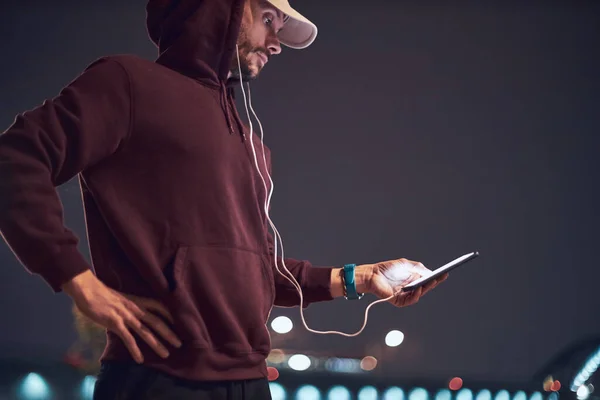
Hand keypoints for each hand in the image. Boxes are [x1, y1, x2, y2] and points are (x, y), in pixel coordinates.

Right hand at [62, 270, 181, 363]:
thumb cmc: (103, 294)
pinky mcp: (115, 323)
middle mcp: (135, 308)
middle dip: (169, 333)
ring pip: (146, 332)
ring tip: (166, 354)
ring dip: (157, 344)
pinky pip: (128, 338)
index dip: (170, 315)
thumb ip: (131, 307)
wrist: (88, 290)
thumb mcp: (122, 298)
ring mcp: (126, 316)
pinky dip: (135, 350)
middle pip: (157, 321)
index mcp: (138, 300)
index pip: (160, 306)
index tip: (180, 323)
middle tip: (180, 344)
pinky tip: (140, 359)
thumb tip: (136, 316)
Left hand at [363, 258, 447, 306]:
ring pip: (420, 294)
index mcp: (414, 280)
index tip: (445, 273)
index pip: (428, 280)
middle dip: (434, 282)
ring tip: (431, 281)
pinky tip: (417, 289)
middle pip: (426, 287)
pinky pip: (410, 300)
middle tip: (440, 277)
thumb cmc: (387, 269)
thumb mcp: (405, 264)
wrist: (373, 275)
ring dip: (426, 288)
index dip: (437, 277)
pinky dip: (415, 295)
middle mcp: (411, 288)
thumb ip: (417, 267)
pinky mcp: (399, 300)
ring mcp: (406, 295)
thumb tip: (430, 272)